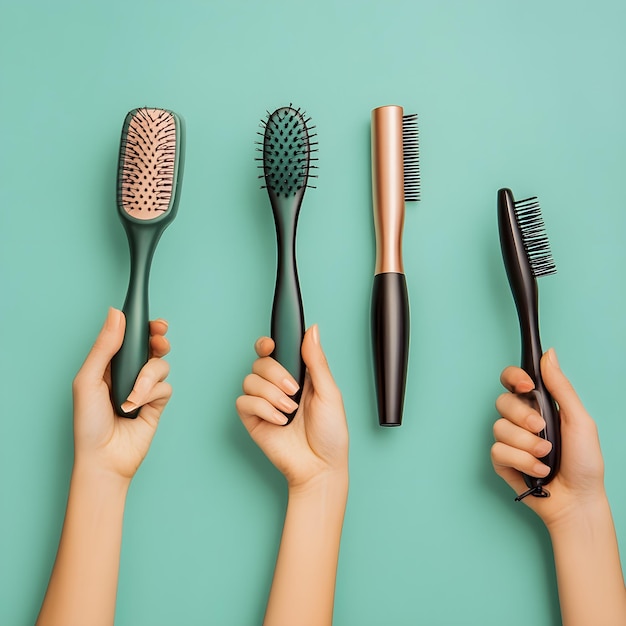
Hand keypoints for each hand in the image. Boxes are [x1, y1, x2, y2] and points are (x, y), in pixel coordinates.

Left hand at [72, 307, 171, 481]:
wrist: (104, 457)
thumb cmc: (88, 423)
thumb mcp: (89, 379)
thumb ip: (104, 346)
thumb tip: (115, 314)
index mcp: (109, 364)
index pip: (130, 337)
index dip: (143, 327)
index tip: (152, 323)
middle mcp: (129, 373)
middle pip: (152, 346)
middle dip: (159, 341)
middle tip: (158, 342)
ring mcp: (144, 388)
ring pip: (160, 366)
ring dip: (147, 378)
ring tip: (132, 396)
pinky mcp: (157, 403)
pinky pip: (165, 387)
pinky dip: (151, 395)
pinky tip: (136, 407)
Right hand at [236, 324, 348, 490]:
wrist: (320, 466)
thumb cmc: (330, 433)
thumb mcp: (329, 392)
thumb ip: (317, 360)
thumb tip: (313, 331)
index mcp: (297, 375)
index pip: (274, 351)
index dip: (267, 344)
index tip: (271, 345)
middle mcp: (277, 387)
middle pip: (260, 362)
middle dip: (275, 374)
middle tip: (293, 390)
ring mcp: (264, 403)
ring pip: (249, 380)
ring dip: (271, 394)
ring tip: (289, 410)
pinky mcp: (253, 420)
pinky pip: (243, 402)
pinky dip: (262, 409)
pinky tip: (279, 421)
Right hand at [491, 348, 604, 527]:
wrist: (578, 500)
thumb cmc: (585, 462)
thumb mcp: (580, 420)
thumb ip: (561, 387)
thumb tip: (549, 355)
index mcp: (539, 406)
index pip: (513, 380)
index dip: (513, 377)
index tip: (526, 384)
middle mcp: (521, 421)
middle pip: (502, 402)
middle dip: (523, 417)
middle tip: (541, 429)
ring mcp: (510, 441)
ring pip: (499, 428)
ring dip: (527, 444)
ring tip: (546, 455)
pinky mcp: (502, 461)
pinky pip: (498, 451)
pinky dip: (522, 461)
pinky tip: (538, 470)